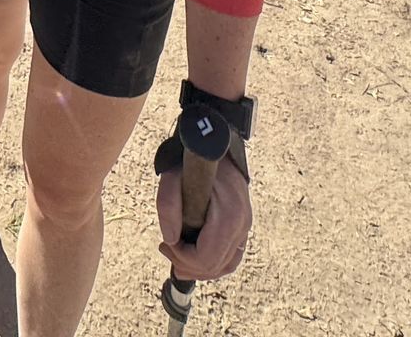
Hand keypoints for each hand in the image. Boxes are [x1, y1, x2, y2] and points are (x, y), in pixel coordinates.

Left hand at [156, 156, 250, 281]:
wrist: (215, 143)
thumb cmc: (191, 159)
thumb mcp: (170, 176)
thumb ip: (168, 206)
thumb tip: (171, 239)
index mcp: (228, 215)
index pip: (206, 258)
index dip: (182, 257)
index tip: (165, 243)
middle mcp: (242, 224)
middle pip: (215, 266)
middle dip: (187, 264)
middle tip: (166, 248)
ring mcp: (246, 225)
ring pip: (226, 265)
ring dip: (199, 267)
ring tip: (177, 253)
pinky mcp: (243, 224)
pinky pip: (231, 256)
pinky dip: (213, 262)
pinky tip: (193, 253)